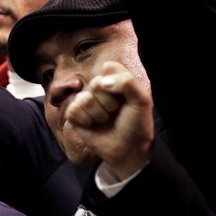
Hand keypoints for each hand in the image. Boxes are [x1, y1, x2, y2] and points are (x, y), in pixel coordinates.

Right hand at [67, 61, 154, 180]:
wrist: (128, 149)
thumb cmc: (136, 124)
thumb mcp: (142, 100)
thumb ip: (127, 82)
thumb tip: (102, 81)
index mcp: (115, 81)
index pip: (109, 67)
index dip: (117, 81)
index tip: (126, 96)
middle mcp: (99, 90)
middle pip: (96, 83)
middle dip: (109, 101)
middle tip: (116, 111)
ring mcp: (85, 103)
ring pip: (84, 98)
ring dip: (98, 113)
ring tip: (105, 120)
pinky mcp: (75, 116)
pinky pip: (73, 110)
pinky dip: (85, 120)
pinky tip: (93, 125)